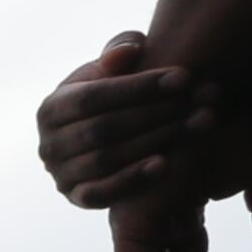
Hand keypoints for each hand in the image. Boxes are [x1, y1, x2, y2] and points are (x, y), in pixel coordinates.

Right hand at [38, 34, 219, 207]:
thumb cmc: (112, 96)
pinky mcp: (78, 199)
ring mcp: (61, 175)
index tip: (183, 77)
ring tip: (202, 122)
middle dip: (157, 113)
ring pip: (106, 159)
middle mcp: (48, 144)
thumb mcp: (110, 69)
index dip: (138, 88)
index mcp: (52, 108)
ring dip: (158, 141)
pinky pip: (100, 194)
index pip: (92, 97)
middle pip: (103, 129)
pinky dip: (132, 180)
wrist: (106, 138)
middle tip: (203, 98)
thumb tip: (127, 53)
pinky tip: (165, 164)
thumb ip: (118, 52)